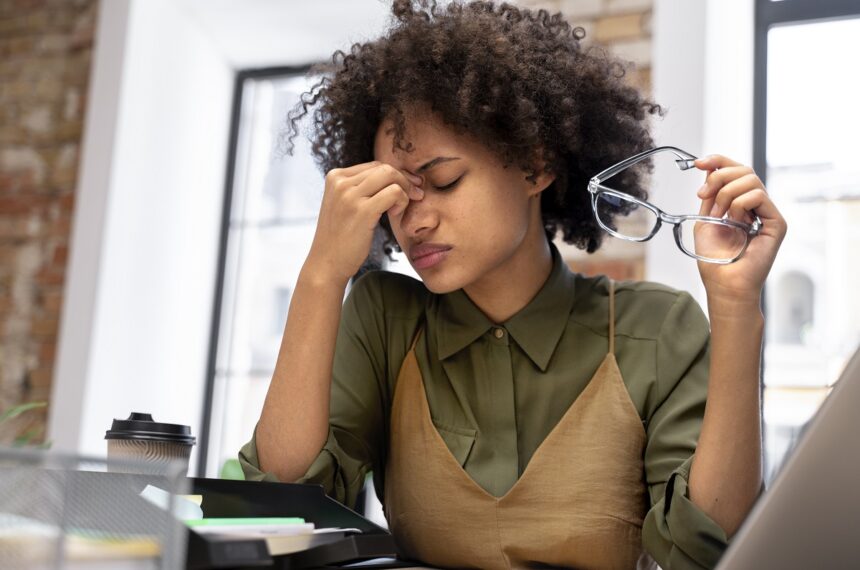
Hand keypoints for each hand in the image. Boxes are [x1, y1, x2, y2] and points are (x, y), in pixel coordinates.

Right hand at [306, 161, 423, 282]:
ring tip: (400, 209)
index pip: (374, 165)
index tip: (408, 188)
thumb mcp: (345, 205)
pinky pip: (394, 192)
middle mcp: (340, 182)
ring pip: (391, 176)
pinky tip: (395, 214)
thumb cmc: (341, 237)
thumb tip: (396, 175)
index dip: (395, 175)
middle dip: (405, 180)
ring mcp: (350, 195)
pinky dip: (402, 201)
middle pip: (384, 168)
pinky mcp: (362, 210)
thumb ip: (362, 188)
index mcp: (335, 177)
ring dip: (405, 190)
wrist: (327, 263)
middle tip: (416, 195)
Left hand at [693, 155, 787, 308]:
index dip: (718, 161)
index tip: (698, 163)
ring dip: (726, 194)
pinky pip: (759, 196)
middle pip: (744, 170)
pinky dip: (740, 204)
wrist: (723, 283)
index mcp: (740, 204)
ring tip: (718, 216)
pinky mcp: (776, 223)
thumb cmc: (714, 259)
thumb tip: (710, 169)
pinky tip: (733, 219)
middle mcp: (756, 206)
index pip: (736, 171)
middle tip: (703, 195)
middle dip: (719, 176)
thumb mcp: (705, 220)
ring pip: (751, 180)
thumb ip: (710, 195)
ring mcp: (767, 214)